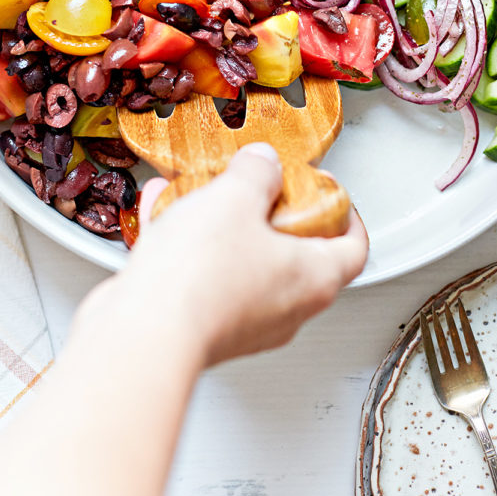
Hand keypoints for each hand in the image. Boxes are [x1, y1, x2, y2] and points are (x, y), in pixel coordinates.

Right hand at [75, 143, 367, 368]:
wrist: (142, 333)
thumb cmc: (200, 280)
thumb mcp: (235, 197)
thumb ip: (256, 172)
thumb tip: (264, 162)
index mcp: (313, 278)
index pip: (354, 249)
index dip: (347, 216)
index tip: (330, 194)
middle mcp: (285, 308)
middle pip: (295, 252)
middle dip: (273, 212)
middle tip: (260, 187)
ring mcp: (243, 322)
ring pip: (243, 261)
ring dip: (222, 222)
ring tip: (199, 190)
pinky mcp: (203, 326)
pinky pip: (203, 275)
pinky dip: (187, 241)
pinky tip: (162, 209)